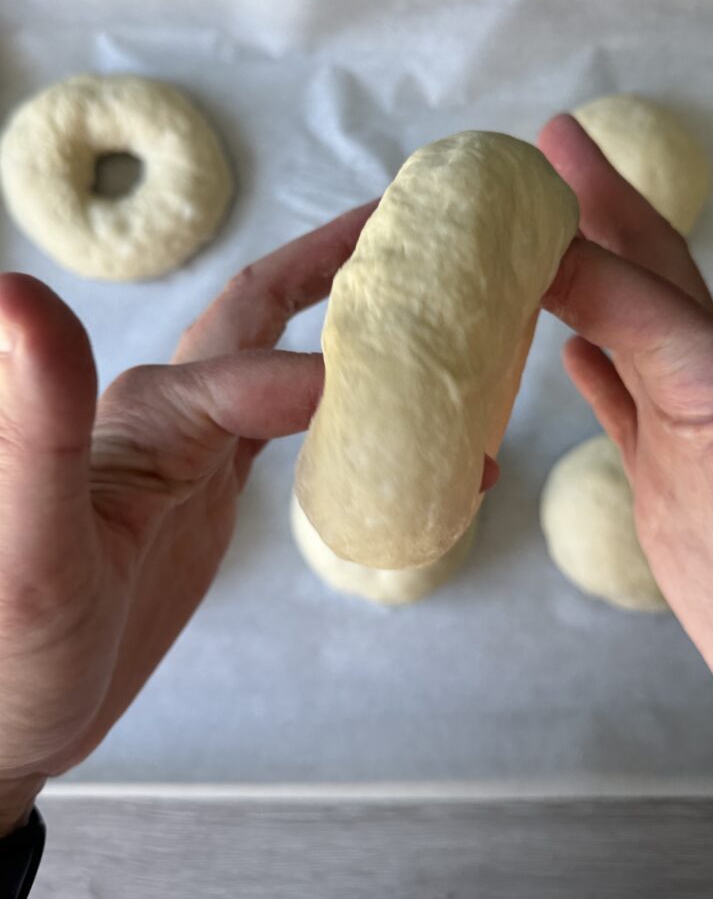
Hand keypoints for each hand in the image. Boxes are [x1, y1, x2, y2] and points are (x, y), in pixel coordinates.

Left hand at [0, 200, 375, 832]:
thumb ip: (38, 424)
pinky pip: (289, 431)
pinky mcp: (210, 492)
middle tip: (417, 239)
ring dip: (353, 340)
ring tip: (426, 334)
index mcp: (140, 414)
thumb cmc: (9, 648)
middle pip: (262, 312)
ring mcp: (194, 452)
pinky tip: (384, 431)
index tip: (408, 391)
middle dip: (336, 267)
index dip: (327, 366)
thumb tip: (16, 292)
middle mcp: (169, 414)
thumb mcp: (26, 546)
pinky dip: (344, 415)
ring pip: (286, 366)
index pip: (247, 363)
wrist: (10, 718)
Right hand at [538, 115, 712, 816]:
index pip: (635, 287)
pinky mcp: (672, 486)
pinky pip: (620, 405)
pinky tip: (571, 351)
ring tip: (539, 240)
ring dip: (583, 280)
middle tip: (545, 149)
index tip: (519, 175)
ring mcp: (687, 438)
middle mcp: (709, 392)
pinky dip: (589, 366)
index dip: (576, 231)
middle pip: (641, 278)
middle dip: (595, 210)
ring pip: (623, 332)